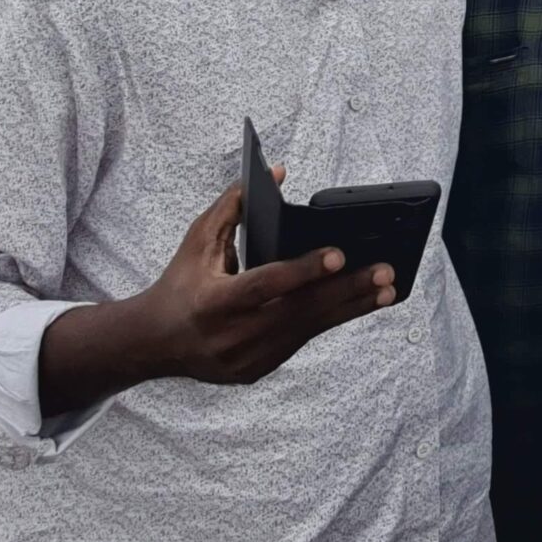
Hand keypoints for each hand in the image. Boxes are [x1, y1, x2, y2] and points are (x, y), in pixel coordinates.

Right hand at [141, 173, 395, 383]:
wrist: (154, 343)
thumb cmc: (180, 284)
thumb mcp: (197, 241)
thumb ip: (234, 205)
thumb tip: (276, 171)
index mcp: (213, 303)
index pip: (266, 285)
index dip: (304, 270)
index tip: (339, 254)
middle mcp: (231, 336)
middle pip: (299, 311)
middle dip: (347, 290)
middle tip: (385, 271)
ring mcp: (246, 358)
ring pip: (308, 330)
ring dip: (351, 308)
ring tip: (388, 289)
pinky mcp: (257, 370)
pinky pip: (301, 341)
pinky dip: (330, 320)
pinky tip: (360, 304)